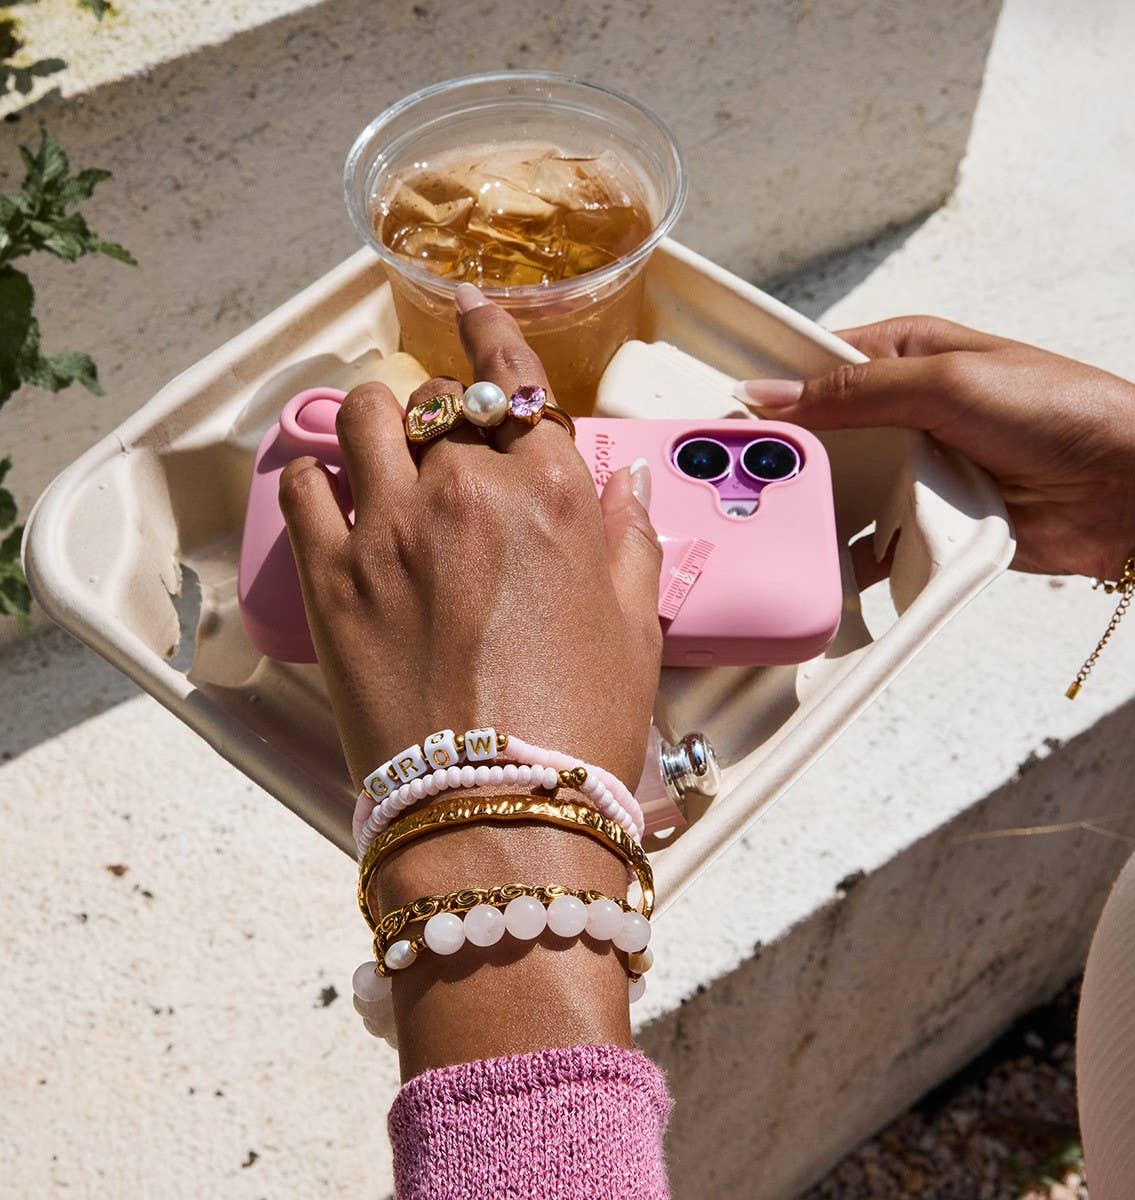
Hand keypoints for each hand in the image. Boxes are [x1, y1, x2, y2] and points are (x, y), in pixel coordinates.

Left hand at [278, 282, 661, 1072]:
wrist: (497, 809)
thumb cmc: (581, 724)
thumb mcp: (635, 628)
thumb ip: (627, 540)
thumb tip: (621, 486)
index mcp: (549, 493)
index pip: (514, 383)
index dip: (491, 336)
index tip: (473, 312)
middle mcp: (465, 489)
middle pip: (438, 403)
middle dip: (445, 414)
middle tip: (445, 443)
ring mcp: (389, 528)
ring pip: (361, 418)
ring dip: (376, 422)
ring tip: (383, 453)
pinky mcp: (330, 576)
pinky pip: (304, 485)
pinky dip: (318, 478)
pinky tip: (334, 498)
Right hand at [738, 316, 1134, 589]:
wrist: (1127, 491)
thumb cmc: (1061, 412)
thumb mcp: (948, 383)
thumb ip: (856, 391)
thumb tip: (775, 392)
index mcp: (906, 356)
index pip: (819, 367)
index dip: (776, 392)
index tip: (732, 420)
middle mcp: (905, 411)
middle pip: (822, 433)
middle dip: (790, 457)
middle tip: (746, 479)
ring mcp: (914, 467)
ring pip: (842, 488)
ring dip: (819, 506)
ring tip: (780, 521)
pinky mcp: (927, 518)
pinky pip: (872, 536)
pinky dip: (851, 551)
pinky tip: (827, 561)